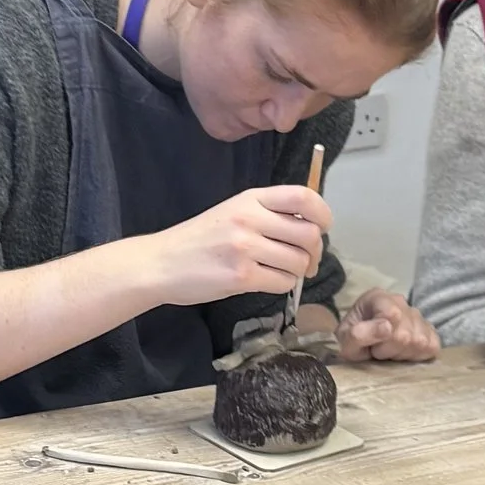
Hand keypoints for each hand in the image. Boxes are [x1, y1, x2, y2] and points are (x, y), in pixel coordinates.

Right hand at [147, 186, 328, 309]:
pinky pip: (282, 283)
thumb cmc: (199, 239)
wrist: (161, 264)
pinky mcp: (240, 276)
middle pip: (309, 234)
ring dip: (297, 272)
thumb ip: (268, 214)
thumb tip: (311, 227)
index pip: (303, 197)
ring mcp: (245, 248)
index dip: (323, 214)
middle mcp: (250, 219)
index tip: (322, 228)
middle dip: (314, 252)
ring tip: (280, 272)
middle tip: (305, 262)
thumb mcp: (233, 212)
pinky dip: (282, 286)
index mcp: (251, 199)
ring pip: (298, 262)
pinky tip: (266, 282)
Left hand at [335, 289, 440, 364]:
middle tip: (377, 350)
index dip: (382, 337)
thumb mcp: (345, 340)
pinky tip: (403, 352)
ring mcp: (417, 315)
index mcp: (377, 298)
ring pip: (420, 342)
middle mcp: (400, 302)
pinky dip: (418, 355)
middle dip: (389, 350)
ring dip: (402, 354)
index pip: (392, 315)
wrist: (360, 341)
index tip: (371, 344)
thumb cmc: (352, 339)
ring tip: (389, 351)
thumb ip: (359, 334)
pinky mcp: (430, 330)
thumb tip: (386, 327)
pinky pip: (432, 347)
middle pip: (406, 335)